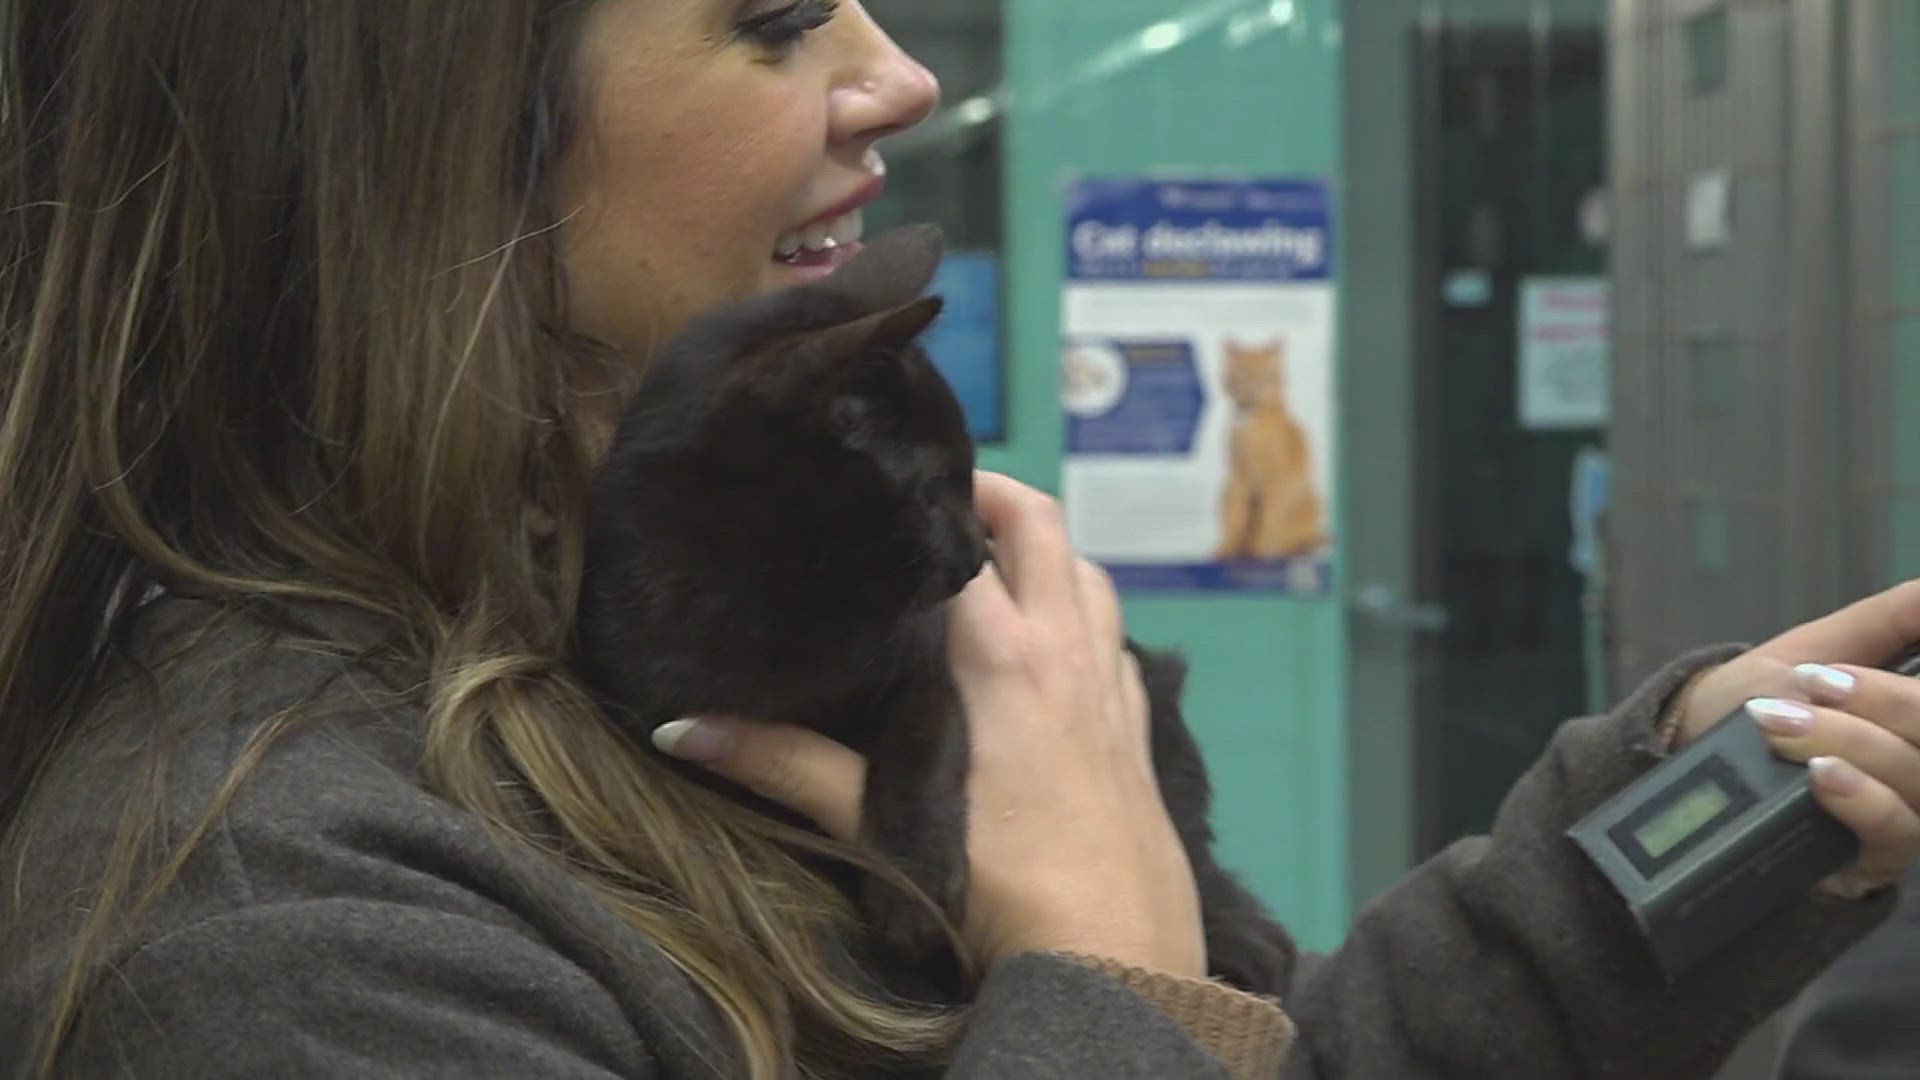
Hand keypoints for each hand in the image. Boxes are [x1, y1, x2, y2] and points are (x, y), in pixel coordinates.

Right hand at [648, 471, 1205, 977]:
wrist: (1112, 958)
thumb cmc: (998, 886)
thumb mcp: (885, 824)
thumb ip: (788, 769)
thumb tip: (682, 729)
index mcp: (1005, 657)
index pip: (970, 538)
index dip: (931, 499)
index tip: (889, 487)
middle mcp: (1067, 652)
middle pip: (1046, 527)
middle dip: (997, 498)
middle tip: (943, 504)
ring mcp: (1111, 688)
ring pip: (1093, 578)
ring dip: (1050, 557)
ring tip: (996, 567)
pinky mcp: (1139, 731)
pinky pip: (1117, 645)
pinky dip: (1086, 623)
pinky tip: (1054, 656)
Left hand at [1671, 580, 1919, 895]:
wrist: (1695, 749)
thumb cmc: (1770, 694)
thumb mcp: (1824, 645)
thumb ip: (1891, 619)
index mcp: (1918, 718)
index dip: (1908, 690)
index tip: (1842, 665)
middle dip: (1882, 701)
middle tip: (1814, 681)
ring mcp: (1911, 811)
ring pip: (1914, 775)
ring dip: (1849, 740)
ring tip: (1781, 720)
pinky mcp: (1879, 857)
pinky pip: (1894, 831)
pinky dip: (1859, 796)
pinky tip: (1822, 773)